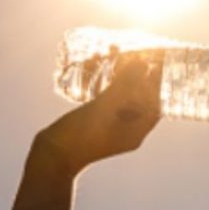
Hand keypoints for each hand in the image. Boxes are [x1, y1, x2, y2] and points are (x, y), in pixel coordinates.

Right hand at [36, 49, 163, 173]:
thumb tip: (143, 64)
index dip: (159, 81)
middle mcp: (128, 129)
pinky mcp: (96, 121)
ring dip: (121, 74)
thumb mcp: (103, 109)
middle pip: (141, 97)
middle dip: (139, 73)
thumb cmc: (79, 138)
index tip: (158, 60)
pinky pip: (107, 97)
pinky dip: (106, 81)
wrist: (49, 158)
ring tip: (115, 51)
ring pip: (122, 95)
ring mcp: (112, 125)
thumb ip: (123, 87)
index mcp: (136, 132)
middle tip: (136, 50)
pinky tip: (98, 64)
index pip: (156, 103)